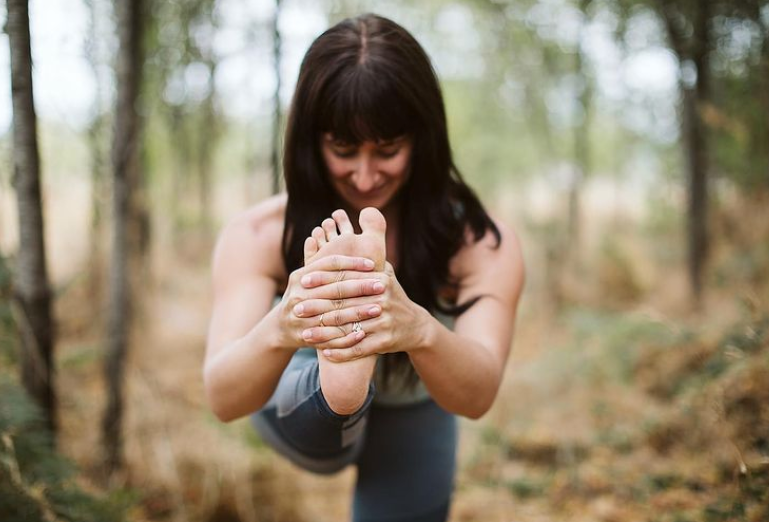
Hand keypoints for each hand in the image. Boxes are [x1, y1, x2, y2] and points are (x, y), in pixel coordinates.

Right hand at [276, 254, 384, 349]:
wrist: (280, 328)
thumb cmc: (302, 297)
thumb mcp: (306, 277)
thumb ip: (322, 262)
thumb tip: (325, 230)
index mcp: (300, 276)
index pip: (329, 265)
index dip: (352, 263)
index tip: (372, 264)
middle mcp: (298, 295)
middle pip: (335, 288)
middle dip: (361, 286)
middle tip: (382, 285)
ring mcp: (300, 317)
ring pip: (334, 313)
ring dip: (358, 312)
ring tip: (379, 308)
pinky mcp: (305, 336)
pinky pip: (330, 337)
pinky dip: (347, 336)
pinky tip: (363, 333)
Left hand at [297, 262, 430, 360]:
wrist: (416, 326)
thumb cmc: (392, 298)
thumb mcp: (385, 275)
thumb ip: (366, 260)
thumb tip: (350, 232)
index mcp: (379, 281)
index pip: (346, 278)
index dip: (322, 278)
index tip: (302, 280)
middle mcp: (382, 300)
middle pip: (343, 304)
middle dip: (317, 307)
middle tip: (296, 309)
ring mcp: (384, 322)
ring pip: (348, 328)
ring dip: (324, 334)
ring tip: (304, 335)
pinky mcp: (385, 341)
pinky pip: (358, 348)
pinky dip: (341, 352)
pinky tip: (324, 353)